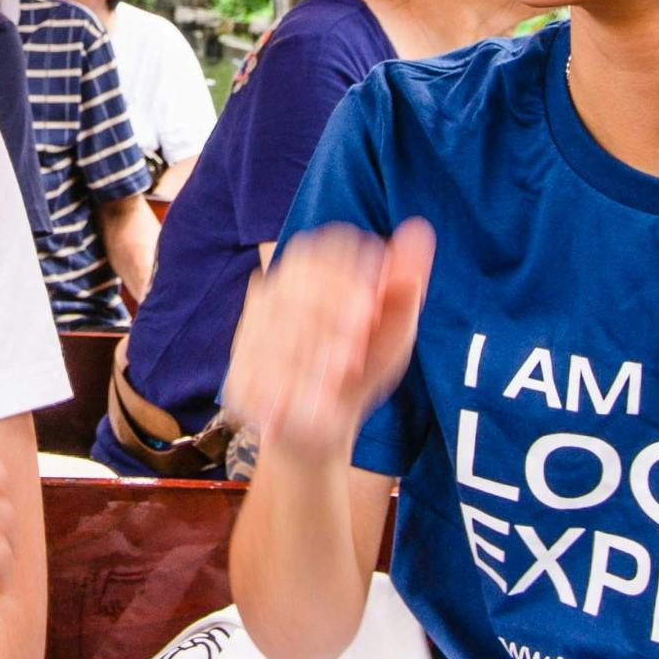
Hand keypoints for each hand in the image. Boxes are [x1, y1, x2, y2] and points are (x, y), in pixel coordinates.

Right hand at [224, 221, 434, 463]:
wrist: (321, 429)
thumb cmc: (359, 368)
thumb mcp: (392, 330)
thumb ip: (405, 283)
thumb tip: (419, 229)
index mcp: (304, 275)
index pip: (312, 252)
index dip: (341, 276)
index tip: (370, 308)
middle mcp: (269, 298)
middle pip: (292, 287)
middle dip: (331, 315)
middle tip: (357, 349)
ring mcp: (248, 338)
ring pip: (276, 330)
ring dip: (317, 354)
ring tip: (342, 376)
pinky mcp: (238, 378)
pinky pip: (263, 375)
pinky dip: (297, 387)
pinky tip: (318, 400)